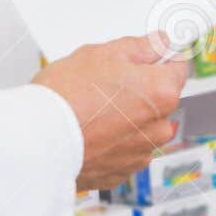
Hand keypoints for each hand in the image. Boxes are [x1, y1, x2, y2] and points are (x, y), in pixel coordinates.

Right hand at [33, 34, 188, 189]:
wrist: (36, 140)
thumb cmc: (66, 97)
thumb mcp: (104, 53)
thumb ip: (141, 47)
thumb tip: (161, 42)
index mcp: (162, 93)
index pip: (178, 66)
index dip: (160, 58)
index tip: (148, 56)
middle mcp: (159, 127)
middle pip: (160, 99)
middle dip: (140, 89)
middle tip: (105, 83)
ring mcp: (141, 153)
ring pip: (142, 126)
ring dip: (127, 117)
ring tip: (93, 110)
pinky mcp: (122, 172)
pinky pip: (125, 149)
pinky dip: (113, 141)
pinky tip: (90, 131)